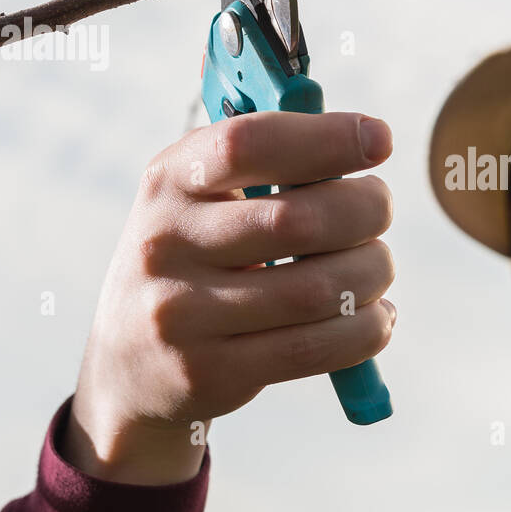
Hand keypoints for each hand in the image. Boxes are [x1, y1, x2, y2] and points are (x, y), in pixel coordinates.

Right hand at [64, 111, 395, 484]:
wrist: (130, 366)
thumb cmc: (196, 260)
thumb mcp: (202, 199)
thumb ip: (269, 162)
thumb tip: (367, 137)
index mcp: (169, 181)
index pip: (249, 145)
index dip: (326, 139)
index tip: (380, 139)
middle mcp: (166, 245)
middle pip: (298, 221)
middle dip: (366, 211)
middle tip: (379, 212)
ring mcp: (183, 316)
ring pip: (317, 290)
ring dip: (372, 273)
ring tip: (375, 268)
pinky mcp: (210, 374)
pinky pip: (316, 348)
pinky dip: (365, 327)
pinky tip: (371, 314)